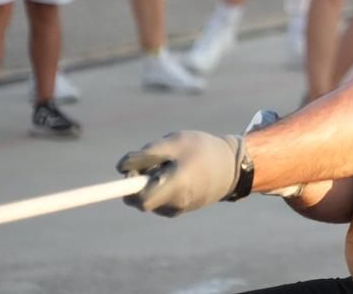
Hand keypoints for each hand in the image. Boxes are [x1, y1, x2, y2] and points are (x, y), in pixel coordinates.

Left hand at [116, 131, 244, 215]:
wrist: (232, 166)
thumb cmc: (202, 150)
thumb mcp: (175, 143)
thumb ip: (146, 154)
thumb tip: (120, 168)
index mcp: (176, 186)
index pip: (140, 200)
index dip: (128, 187)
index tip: (128, 172)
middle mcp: (176, 203)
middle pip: (140, 200)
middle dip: (139, 182)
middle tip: (152, 162)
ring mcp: (178, 209)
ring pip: (150, 198)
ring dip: (152, 183)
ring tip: (171, 165)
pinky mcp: (181, 209)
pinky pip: (160, 199)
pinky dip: (161, 187)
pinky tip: (177, 174)